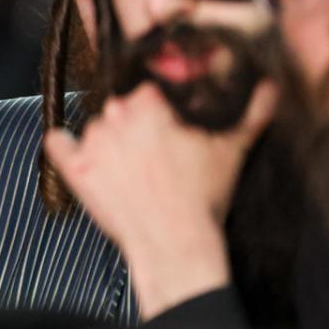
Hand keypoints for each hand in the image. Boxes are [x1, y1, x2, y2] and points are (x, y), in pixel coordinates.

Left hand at [43, 79, 278, 317]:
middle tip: (153, 151)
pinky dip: (65, 146)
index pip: (148, 89)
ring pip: (95, 126)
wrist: (175, 243)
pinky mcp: (76, 169)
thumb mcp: (233, 149)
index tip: (166, 125)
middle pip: (121, 107)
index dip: (158, 108)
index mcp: (151, 101)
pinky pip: (57, 143)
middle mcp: (117, 114)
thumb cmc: (203, 197)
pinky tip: (78, 154)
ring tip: (131, 169)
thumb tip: (270, 86)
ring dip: (109, 141)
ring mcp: (93, 141)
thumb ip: (253, 110)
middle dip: (135, 124)